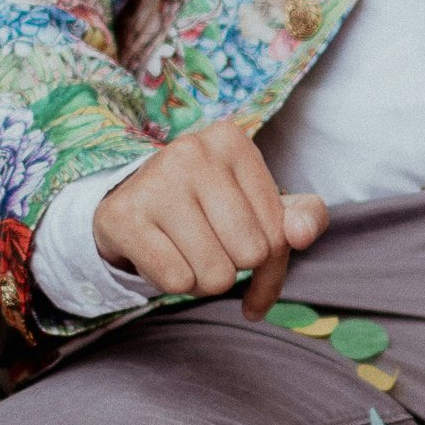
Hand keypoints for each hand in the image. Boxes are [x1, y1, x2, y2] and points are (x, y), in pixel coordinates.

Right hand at [92, 121, 327, 315]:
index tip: (247, 254)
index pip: (278, 235)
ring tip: (183, 249)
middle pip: (248, 255)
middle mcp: (193, 151)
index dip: (269, 263)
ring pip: (213, 275)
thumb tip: (303, 236)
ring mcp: (154, 180)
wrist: (131, 203)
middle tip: (208, 245)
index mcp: (232, 141)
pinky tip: (160, 253)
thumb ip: (303, 218)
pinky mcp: (121, 215)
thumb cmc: (208, 206)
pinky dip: (172, 283)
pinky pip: (175, 281)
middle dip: (233, 267)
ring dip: (202, 279)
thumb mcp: (262, 205)